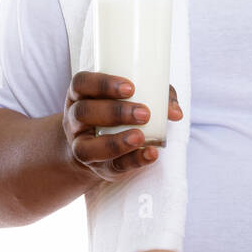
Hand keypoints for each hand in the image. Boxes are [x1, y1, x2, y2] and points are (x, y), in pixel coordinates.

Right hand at [62, 71, 182, 182]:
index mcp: (81, 94)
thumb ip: (157, 96)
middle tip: (144, 113)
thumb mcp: (129, 97)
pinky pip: (110, 167)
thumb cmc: (118, 110)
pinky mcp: (97, 166)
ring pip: (87, 147)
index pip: (81, 83)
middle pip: (84, 112)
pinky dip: (133, 161)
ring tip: (141, 137)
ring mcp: (80, 145)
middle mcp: (75, 119)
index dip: (102, 84)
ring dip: (116, 142)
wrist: (95, 145)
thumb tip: (176, 112)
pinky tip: (150, 154)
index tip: (131, 88)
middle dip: (114, 112)